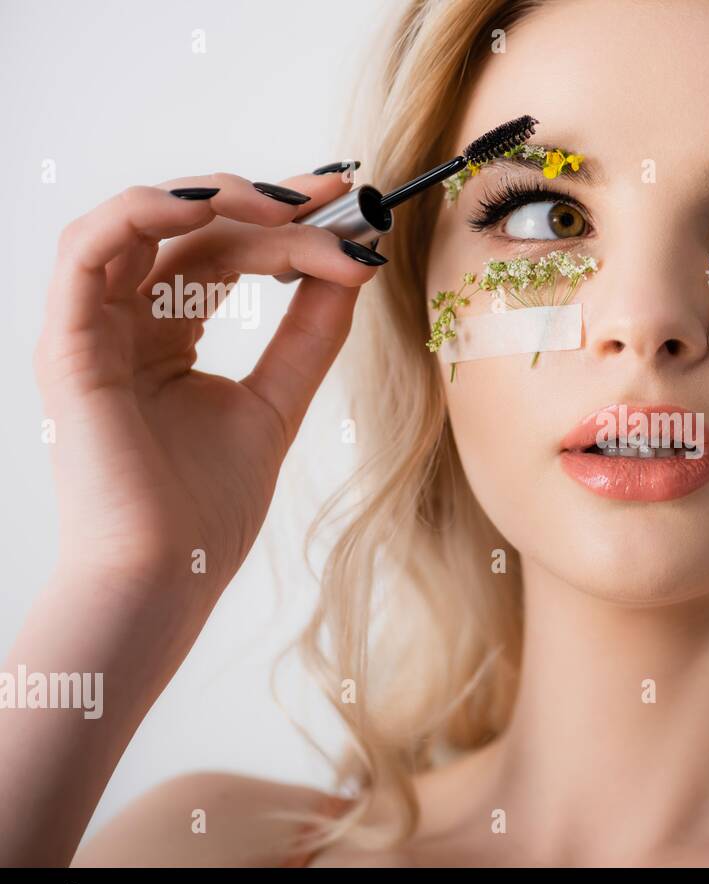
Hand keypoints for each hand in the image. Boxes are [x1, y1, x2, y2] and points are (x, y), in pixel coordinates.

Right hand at [34, 169, 382, 612]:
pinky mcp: (67, 344)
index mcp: (164, 333)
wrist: (165, 573)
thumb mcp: (277, 401)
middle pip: (195, 232)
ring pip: (141, 223)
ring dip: (215, 198)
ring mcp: (91, 328)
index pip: (222, 250)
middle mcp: (123, 321)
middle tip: (336, 197)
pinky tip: (208, 207)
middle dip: (268, 205)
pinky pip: (87, 251)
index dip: (283, 222)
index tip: (349, 203)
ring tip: (287, 206)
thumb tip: (353, 268)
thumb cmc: (207, 507)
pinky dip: (142, 213)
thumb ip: (308, 336)